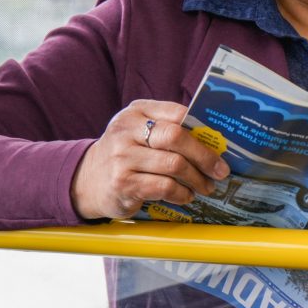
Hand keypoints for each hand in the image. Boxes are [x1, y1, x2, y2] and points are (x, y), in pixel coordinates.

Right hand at [70, 99, 229, 219]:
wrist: (86, 180)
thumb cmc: (126, 154)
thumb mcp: (140, 132)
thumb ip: (169, 128)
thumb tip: (212, 139)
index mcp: (136, 111)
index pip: (176, 112)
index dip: (202, 128)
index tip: (221, 143)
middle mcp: (126, 130)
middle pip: (176, 137)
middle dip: (204, 155)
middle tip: (220, 170)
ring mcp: (122, 157)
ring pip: (174, 164)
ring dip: (197, 179)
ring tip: (207, 186)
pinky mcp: (123, 183)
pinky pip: (164, 187)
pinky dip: (181, 193)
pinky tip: (186, 195)